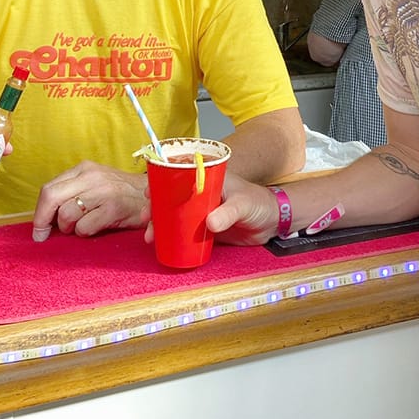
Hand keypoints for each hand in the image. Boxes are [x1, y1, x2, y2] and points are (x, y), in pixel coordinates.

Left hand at [31, 161, 147, 240]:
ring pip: (66, 214)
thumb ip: (72, 192)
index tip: (39, 227)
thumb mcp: (95, 184)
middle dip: (42, 220)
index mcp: (84, 169)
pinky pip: (84, 227)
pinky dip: (86, 232)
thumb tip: (45, 215)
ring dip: (70, 228)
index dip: (39, 211)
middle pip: (51, 197)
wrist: (156, 195)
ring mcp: (103, 191)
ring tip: (83, 227)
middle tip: (42, 236)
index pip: (49, 188)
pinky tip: (97, 228)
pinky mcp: (113, 207)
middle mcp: (91, 176)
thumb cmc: (122, 194)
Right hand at [142, 172, 278, 247]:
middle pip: (171, 197)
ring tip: (150, 236)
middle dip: (155, 207)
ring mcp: (201, 211)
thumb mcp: (243, 205)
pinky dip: (172, 236)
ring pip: (175, 215)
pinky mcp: (205, 228)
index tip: (147, 192)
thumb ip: (228, 213)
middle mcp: (200, 193)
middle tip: (145, 218)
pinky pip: (184, 230)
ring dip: (160, 223)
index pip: (179, 175)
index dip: (160, 182)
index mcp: (207, 178)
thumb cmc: (259, 203)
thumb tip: (209, 224)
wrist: (273, 222)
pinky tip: (162, 243)